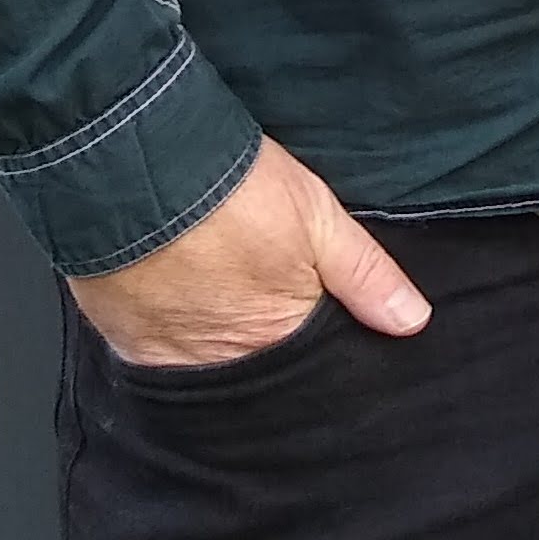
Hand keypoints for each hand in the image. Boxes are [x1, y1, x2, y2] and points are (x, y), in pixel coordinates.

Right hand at [67, 132, 429, 368]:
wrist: (133, 166)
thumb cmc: (233, 187)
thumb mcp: (317, 216)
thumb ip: (365, 275)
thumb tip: (412, 321)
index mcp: (280, 336)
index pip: (309, 368)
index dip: (315, 347)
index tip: (313, 324)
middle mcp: (226, 362)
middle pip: (258, 373)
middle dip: (268, 353)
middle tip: (261, 304)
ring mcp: (172, 358)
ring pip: (209, 370)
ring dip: (219, 348)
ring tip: (220, 302)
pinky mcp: (126, 344)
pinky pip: (159, 360)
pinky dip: (174, 340)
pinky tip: (181, 307)